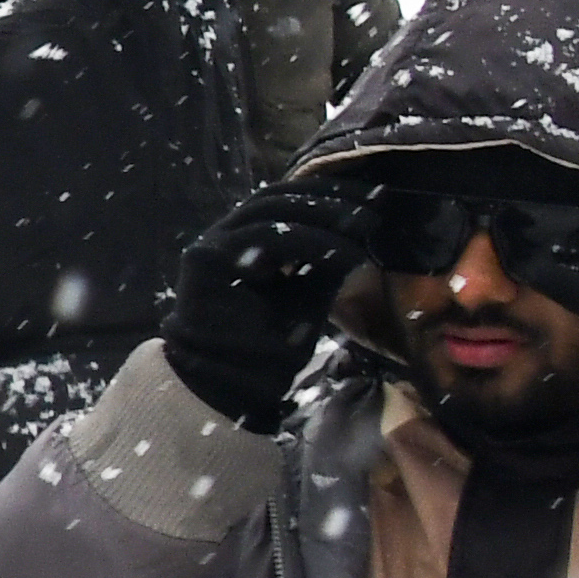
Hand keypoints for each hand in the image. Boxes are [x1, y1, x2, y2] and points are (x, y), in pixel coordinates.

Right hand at [150, 163, 383, 430]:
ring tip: (362, 226)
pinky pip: (261, 239)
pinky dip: (306, 242)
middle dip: (329, 199)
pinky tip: (341, 253)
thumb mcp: (307, 293)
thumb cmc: (268, 343)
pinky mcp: (206, 261)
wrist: (229, 383)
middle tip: (372, 207)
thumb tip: (361, 226)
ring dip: (322, 216)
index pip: (284, 201)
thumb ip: (324, 262)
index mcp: (246, 240)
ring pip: (269, 213)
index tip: (372, 198)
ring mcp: (210, 246)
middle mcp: (224, 237)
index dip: (327, 193)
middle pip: (276, 199)